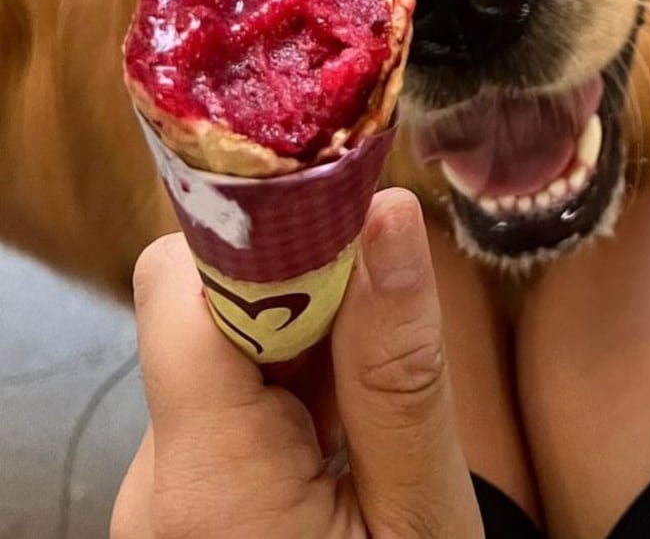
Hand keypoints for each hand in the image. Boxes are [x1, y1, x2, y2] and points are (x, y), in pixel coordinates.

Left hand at [112, 189, 484, 538]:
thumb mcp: (419, 516)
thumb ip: (398, 369)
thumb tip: (389, 215)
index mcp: (205, 483)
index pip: (181, 289)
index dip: (260, 235)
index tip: (350, 217)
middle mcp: (155, 481)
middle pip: (205, 311)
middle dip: (300, 291)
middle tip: (392, 318)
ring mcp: (164, 497)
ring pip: (223, 352)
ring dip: (306, 342)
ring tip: (377, 405)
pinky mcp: (183, 504)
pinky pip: (229, 404)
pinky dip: (293, 390)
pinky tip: (349, 434)